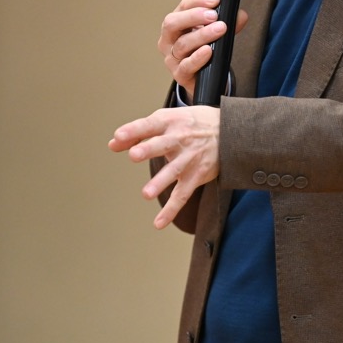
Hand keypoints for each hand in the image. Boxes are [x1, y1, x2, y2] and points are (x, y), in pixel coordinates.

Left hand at [108, 105, 220, 228]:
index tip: (118, 137)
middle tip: (134, 155)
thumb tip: (113, 144)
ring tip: (147, 194)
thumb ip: (138, 133)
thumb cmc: (190, 124)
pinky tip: (158, 223)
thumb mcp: (167, 120)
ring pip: (174, 171)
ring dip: (161, 182)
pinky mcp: (196, 176)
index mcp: (170, 122)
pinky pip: (182, 194)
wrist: (229, 131)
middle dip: (148, 149)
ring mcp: (189, 158)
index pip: (150, 124)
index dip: (134, 130)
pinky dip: (171, 210)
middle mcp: (180, 139)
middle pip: (162, 144)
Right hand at [159, 0, 247, 96]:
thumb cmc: (205, 51)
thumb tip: (240, 15)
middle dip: (194, 16)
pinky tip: (208, 51)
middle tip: (214, 15)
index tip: (215, 0)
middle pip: (172, 23)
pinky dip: (197, 58)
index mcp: (177, 23)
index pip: (183, 6)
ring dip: (202, 35)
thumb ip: (228, 23)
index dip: (198, 1)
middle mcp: (169, 39)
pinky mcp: (179, 74)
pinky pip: (186, 66)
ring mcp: (172, 58)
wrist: (203, 79)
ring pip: (182, 44)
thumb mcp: (215, 34)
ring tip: (220, 29)